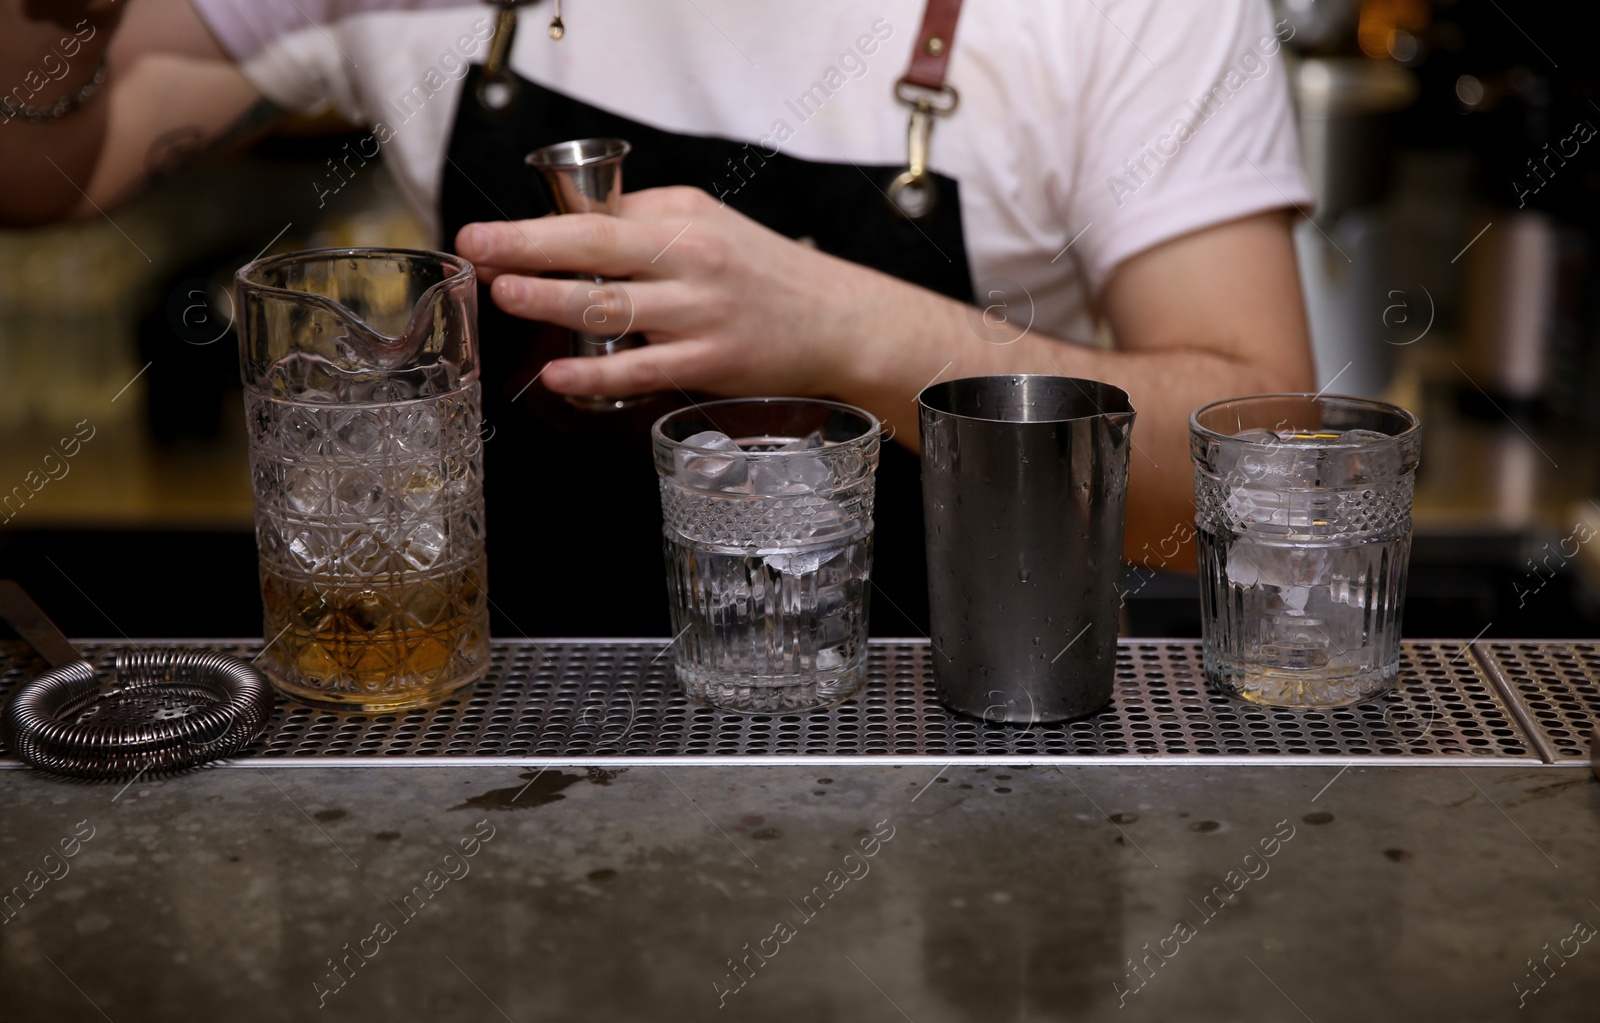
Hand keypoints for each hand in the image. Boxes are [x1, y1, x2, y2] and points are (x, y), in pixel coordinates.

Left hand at [455, 187, 892, 400]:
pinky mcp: (711, 361)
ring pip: (612, 306)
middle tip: (476, 247)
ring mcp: (700, 312)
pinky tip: (559, 376)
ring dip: (551, 301)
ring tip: (505, 296)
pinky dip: (596, 373)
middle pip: (596, 247)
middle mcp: (691, 257)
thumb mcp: (708, 228)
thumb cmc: (762, 274)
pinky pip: (641, 369)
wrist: (836, 320)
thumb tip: (569, 231)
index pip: (596, 216)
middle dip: (528, 246)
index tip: (484, 233)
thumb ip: (644, 227)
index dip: (533, 226)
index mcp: (684, 217)